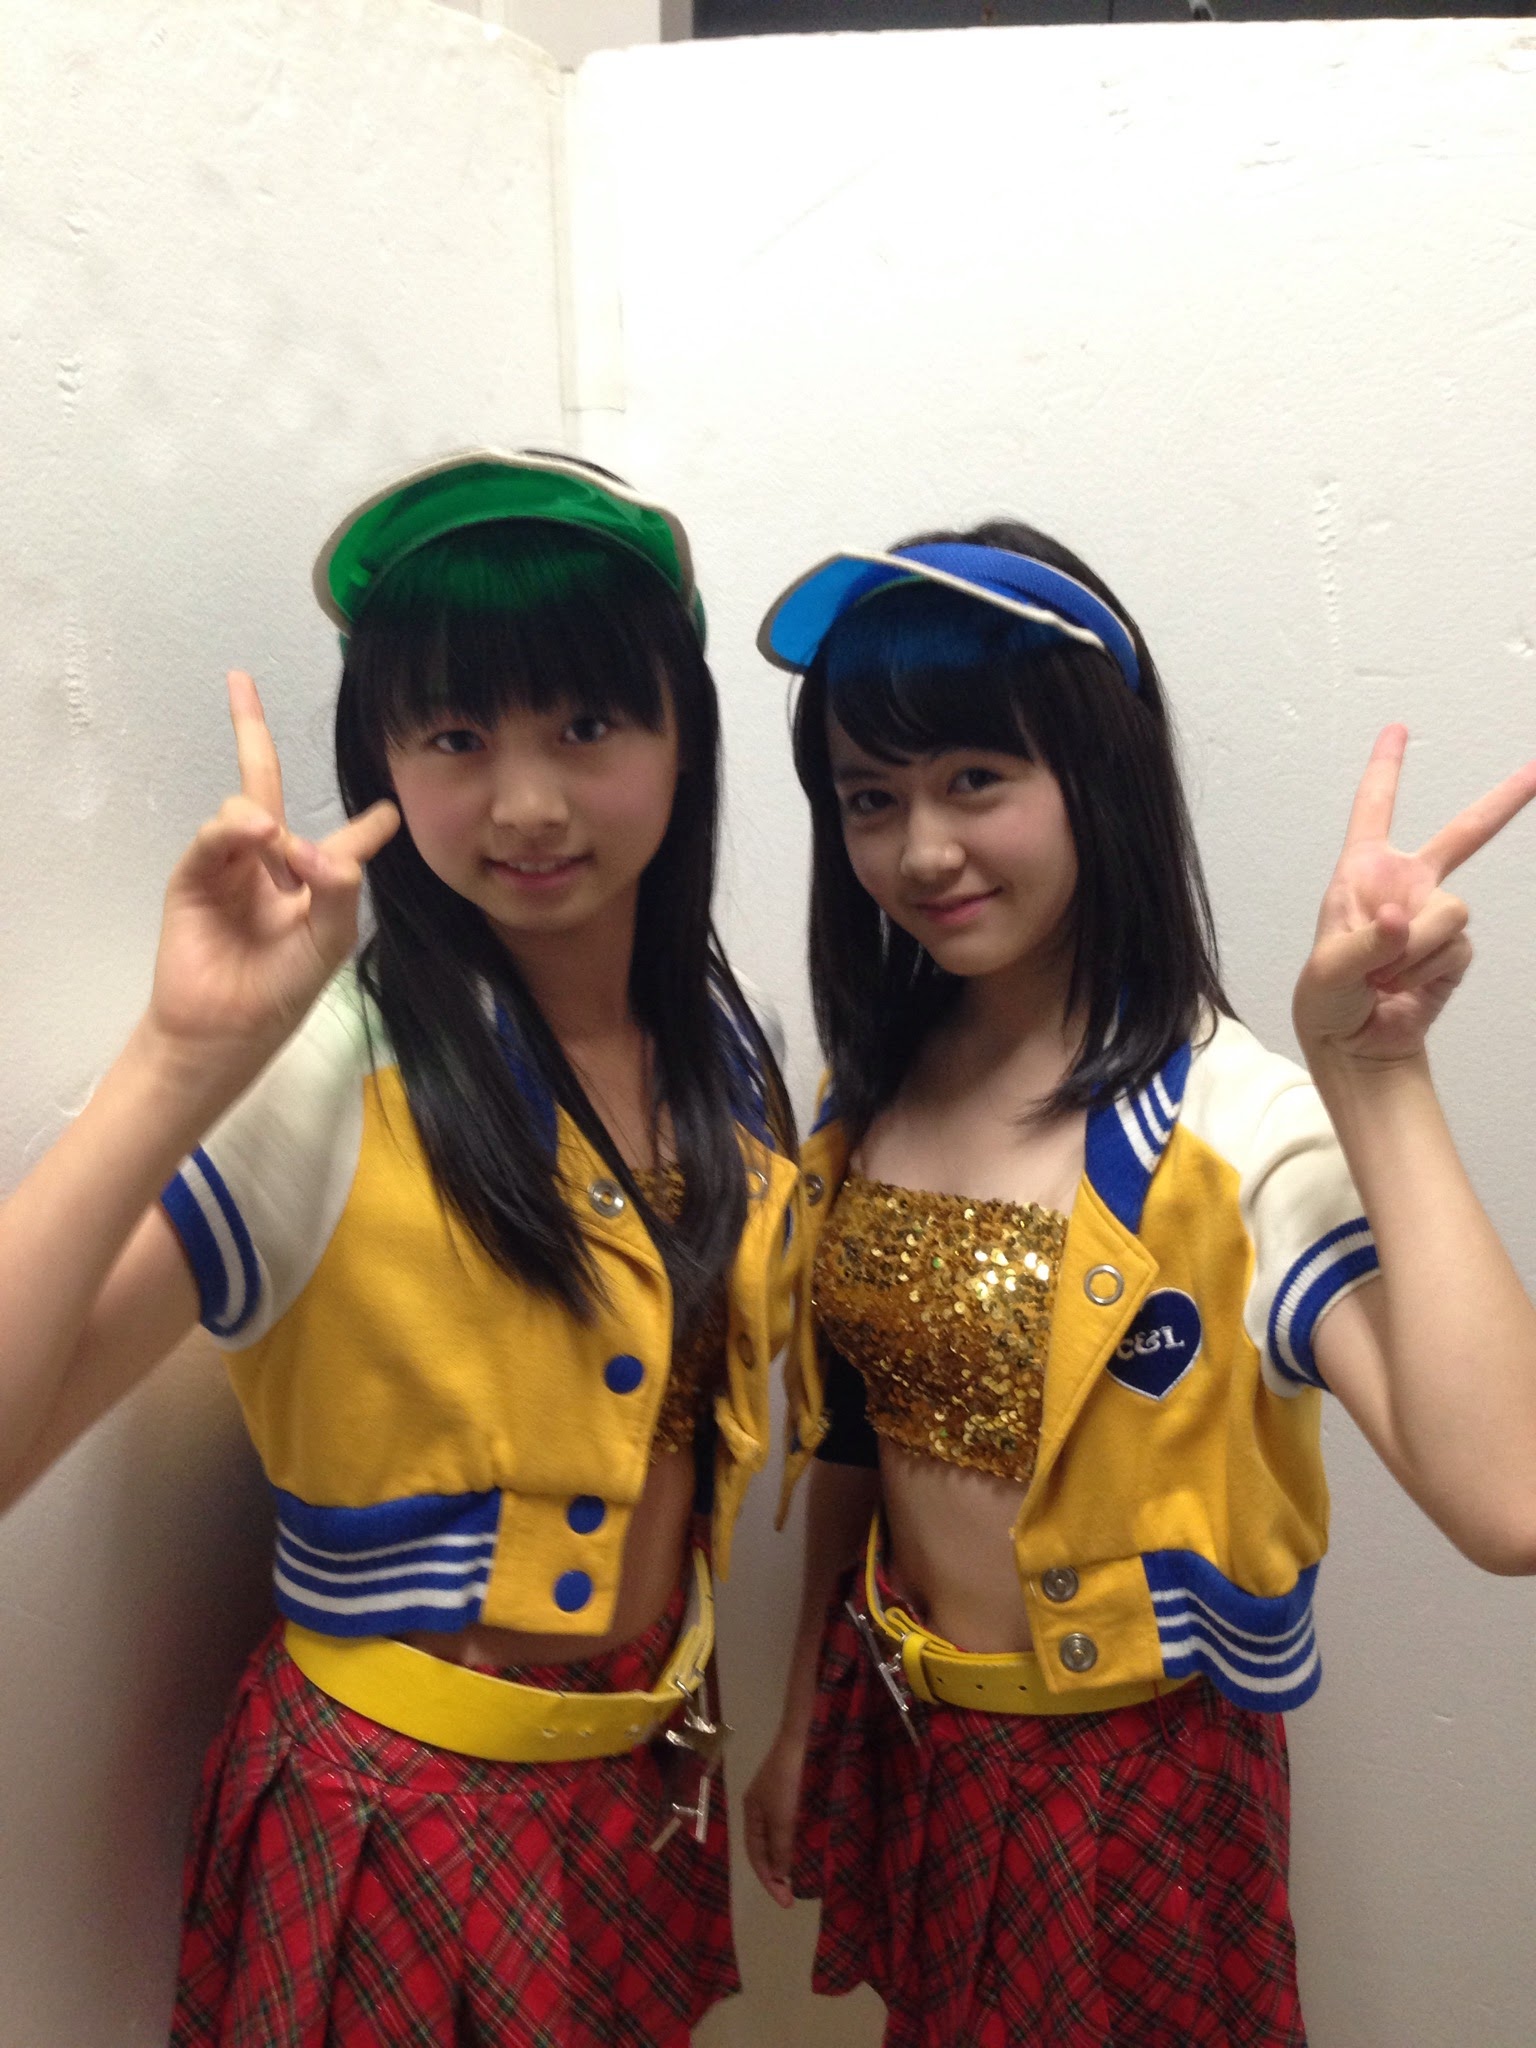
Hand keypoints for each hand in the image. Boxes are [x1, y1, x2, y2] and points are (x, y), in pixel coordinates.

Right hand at [146, 672, 397, 1068]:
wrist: (225, 1028)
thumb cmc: (283, 989)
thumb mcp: (329, 939)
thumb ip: (336, 886)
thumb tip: (307, 842)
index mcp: (316, 881)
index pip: (344, 839)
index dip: (365, 823)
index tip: (388, 807)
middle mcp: (271, 864)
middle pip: (264, 784)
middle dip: (250, 733)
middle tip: (239, 681)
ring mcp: (230, 866)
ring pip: (244, 808)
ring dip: (261, 818)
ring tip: (274, 846)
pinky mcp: (195, 876)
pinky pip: (215, 836)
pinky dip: (234, 829)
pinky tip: (255, 834)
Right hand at [742, 1732, 806, 1909]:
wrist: (805, 1738)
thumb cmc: (788, 1779)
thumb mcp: (782, 1817)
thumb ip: (780, 1847)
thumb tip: (780, 1873)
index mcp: (751, 1812)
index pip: (756, 1855)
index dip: (769, 1880)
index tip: (786, 1902)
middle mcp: (763, 1806)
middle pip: (767, 1847)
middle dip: (778, 1871)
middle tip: (795, 1894)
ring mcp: (780, 1798)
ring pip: (782, 1837)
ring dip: (791, 1858)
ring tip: (805, 1878)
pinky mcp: (797, 1792)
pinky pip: (795, 1825)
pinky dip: (801, 1841)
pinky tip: (812, 1849)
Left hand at [1293, 725, 1535, 1066]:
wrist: (1357, 1043)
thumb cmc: (1329, 998)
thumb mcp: (1327, 970)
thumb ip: (1365, 944)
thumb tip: (1399, 920)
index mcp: (1363, 873)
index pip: (1375, 810)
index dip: (1386, 768)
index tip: (1397, 729)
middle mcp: (1405, 884)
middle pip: (1465, 834)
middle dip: (1505, 800)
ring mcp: (1434, 915)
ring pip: (1452, 910)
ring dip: (1414, 948)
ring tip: (1383, 976)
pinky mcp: (1455, 948)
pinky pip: (1455, 947)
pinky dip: (1425, 971)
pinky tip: (1401, 987)